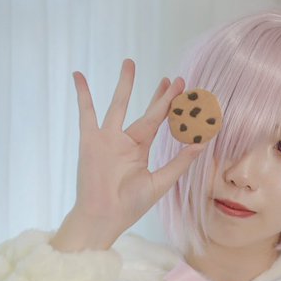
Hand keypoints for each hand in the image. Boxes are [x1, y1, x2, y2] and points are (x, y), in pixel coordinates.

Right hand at [52, 62, 204, 251]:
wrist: (104, 217)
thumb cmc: (130, 206)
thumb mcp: (160, 182)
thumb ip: (180, 162)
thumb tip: (202, 143)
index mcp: (140, 150)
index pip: (159, 123)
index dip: (172, 108)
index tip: (185, 92)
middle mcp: (125, 141)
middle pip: (145, 112)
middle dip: (160, 96)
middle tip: (174, 78)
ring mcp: (107, 139)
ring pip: (118, 105)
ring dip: (125, 84)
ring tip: (129, 63)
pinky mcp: (90, 140)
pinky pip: (86, 113)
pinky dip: (82, 94)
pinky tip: (79, 75)